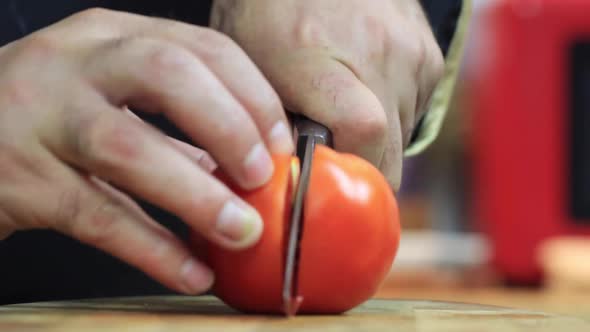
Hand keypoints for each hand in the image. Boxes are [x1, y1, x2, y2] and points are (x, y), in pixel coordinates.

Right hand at [0, 8, 292, 294]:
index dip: (252, 95)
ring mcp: (42, 116)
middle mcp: (75, 64)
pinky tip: (189, 270)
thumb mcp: (107, 92)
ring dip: (196, 195)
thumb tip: (242, 165)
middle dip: (230, 127)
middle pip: (167, 75)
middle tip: (262, 175)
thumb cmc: (48, 112)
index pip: (200, 47)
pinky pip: (97, 216)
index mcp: (111, 36)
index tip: (280, 142)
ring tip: (240, 230)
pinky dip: (152, 248)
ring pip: (129, 148)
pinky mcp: (20, 178)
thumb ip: (173, 122)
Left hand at [211, 0, 443, 189]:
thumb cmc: (269, 17)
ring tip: (345, 110)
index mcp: (320, 58)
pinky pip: (417, 108)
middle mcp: (377, 52)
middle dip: (365, 167)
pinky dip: (393, 112)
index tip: (337, 185)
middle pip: (391, 148)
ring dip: (379, 139)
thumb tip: (302, 178)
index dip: (356, 171)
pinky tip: (366, 88)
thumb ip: (277, 128)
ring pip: (404, 134)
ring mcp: (409, 50)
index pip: (363, 131)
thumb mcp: (254, 75)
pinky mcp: (429, 52)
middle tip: (336, 158)